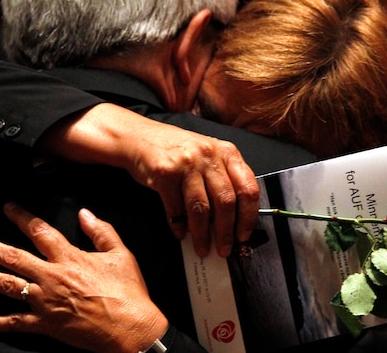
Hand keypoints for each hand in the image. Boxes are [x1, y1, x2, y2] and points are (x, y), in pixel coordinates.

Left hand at [0, 203, 168, 352]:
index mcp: (70, 258)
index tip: (7, 208)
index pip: (40, 232)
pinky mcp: (46, 325)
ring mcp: (46, 303)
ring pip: (8, 286)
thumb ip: (101, 231)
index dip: (22, 218)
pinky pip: (16, 323)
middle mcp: (52, 278)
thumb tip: (84, 213)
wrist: (132, 329)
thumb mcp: (121, 254)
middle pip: (13, 258)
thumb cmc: (128, 293)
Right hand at [39, 103, 260, 257]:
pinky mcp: (165, 173)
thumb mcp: (207, 155)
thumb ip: (223, 178)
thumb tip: (234, 220)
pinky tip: (180, 233)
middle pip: (226, 202)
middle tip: (224, 250)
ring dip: (202, 234)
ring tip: (203, 248)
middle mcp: (209, 155)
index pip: (248, 188)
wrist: (138, 137)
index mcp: (227, 152)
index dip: (249, 216)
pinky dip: (179, 225)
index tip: (244, 236)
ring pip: (201, 208)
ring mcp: (187, 163)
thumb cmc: (176, 150)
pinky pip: (175, 208)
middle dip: (226, 232)